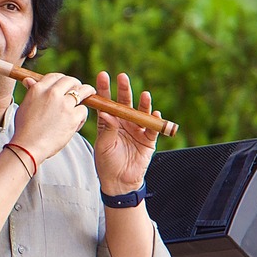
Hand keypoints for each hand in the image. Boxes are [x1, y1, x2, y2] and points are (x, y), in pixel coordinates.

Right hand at [12, 71, 93, 165]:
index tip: (65, 85)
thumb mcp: (24, 106)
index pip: (55, 76)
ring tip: (89, 97)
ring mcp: (64, 105)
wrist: (28, 147)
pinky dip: (81, 117)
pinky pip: (84, 110)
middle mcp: (52, 93)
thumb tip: (29, 80)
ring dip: (87, 94)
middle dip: (77, 84)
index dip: (62, 80)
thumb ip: (31, 92)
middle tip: (80, 90)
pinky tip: (75, 122)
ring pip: (83, 92)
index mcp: (38, 89)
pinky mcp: (73, 117)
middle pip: (71, 81)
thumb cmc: (24, 129)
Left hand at [91, 71, 157, 194]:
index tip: (102, 75)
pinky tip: (154, 112)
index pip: (106, 102)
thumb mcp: (103, 144)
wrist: (119, 181)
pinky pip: (152, 127)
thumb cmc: (106, 162)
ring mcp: (137, 129)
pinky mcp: (148, 139)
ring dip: (143, 103)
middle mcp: (124, 123)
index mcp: (109, 122)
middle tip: (122, 77)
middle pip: (125, 102)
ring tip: (144, 95)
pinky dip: (154, 120)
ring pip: (141, 112)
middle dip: (124, 89)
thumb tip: (106, 111)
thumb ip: (107, 128)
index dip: (104, 89)